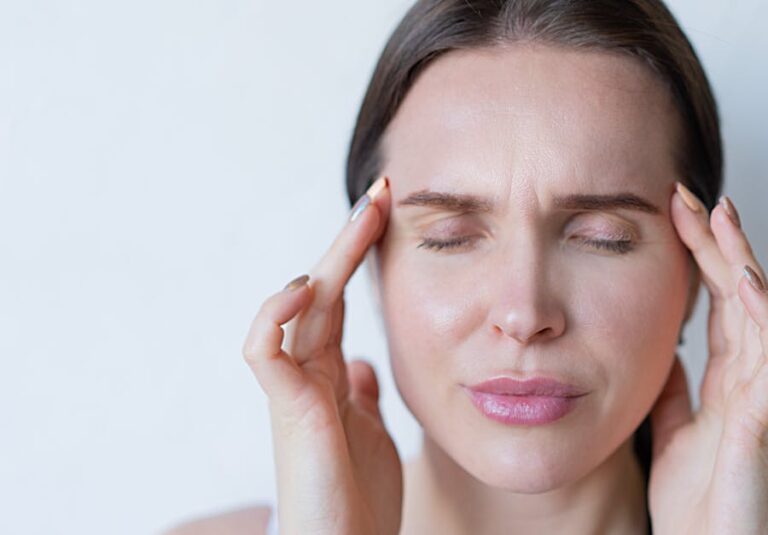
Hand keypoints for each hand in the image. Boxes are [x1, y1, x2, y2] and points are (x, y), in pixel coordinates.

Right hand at [241, 176, 400, 534]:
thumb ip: (360, 394)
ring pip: (298, 307)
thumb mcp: (371, 433)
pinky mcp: (287, 412)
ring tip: (364, 217)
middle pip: (323, 290)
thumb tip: (362, 364)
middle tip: (381, 190)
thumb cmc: (358, 503)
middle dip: (350, 239)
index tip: (389, 212)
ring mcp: (294, 391)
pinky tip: (306, 289)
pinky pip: (264, 352)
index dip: (360, 256)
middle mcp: (308, 375)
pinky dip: (275, 315)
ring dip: (330, 258)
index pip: (340, 300)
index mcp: (330, 376)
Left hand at [647, 184, 767, 534]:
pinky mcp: (764, 422)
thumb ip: (674, 391)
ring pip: (761, 314)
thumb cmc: (695, 502)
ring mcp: (760, 398)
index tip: (674, 212)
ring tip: (724, 216)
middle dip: (720, 242)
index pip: (715, 303)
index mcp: (725, 380)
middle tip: (694, 194)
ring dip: (744, 262)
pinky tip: (745, 280)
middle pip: (739, 296)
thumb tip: (660, 352)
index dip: (699, 257)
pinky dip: (764, 316)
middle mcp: (748, 380)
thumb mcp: (671, 431)